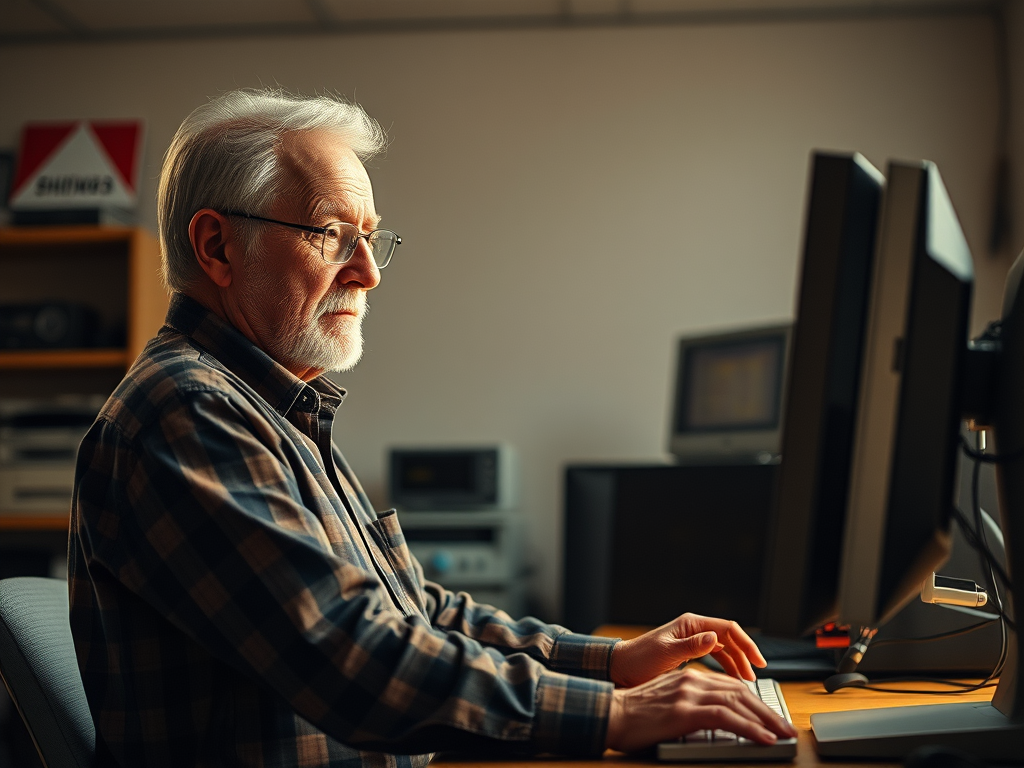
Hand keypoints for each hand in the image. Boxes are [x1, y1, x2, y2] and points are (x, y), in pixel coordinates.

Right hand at [604, 666, 795, 752]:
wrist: (610, 715)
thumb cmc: (635, 715)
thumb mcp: (668, 703)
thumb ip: (691, 704)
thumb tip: (717, 718)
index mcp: (689, 678)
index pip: (732, 686)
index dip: (756, 702)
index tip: (773, 718)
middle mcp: (692, 681)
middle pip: (740, 692)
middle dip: (768, 711)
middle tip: (787, 729)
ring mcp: (688, 694)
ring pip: (738, 702)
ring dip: (766, 720)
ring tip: (783, 735)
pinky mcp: (683, 711)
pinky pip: (725, 717)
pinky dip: (749, 727)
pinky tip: (764, 738)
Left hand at [609, 613, 766, 687]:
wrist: (621, 669)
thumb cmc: (639, 660)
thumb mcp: (666, 653)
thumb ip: (691, 647)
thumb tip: (714, 638)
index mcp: (690, 624)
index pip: (728, 628)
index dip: (746, 643)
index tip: (758, 661)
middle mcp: (694, 629)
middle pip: (729, 638)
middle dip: (744, 655)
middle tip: (755, 675)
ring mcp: (693, 640)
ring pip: (724, 648)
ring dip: (737, 662)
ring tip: (746, 680)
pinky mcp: (690, 653)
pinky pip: (715, 657)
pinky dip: (726, 667)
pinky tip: (731, 680)